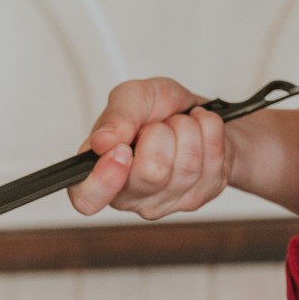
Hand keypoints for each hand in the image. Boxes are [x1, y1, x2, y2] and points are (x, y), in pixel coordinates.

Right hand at [67, 77, 233, 219]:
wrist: (197, 116)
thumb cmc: (160, 111)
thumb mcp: (134, 96)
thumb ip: (116, 114)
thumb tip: (103, 141)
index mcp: (98, 172)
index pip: (87, 199)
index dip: (104, 179)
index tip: (122, 151)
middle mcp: (127, 196)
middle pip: (151, 173)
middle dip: (162, 133)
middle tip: (158, 126)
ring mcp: (163, 203)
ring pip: (186, 166)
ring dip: (188, 130)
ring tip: (179, 126)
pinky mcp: (196, 199)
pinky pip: (211, 163)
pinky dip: (210, 133)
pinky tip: (199, 133)